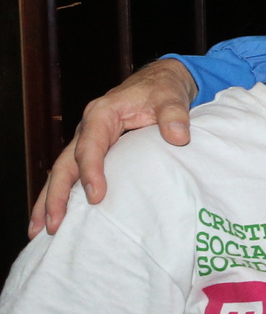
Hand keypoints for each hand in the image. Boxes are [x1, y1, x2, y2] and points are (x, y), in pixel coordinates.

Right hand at [30, 59, 197, 236]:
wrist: (159, 83)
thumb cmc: (162, 90)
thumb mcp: (171, 98)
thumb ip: (174, 115)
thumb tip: (179, 137)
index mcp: (102, 114)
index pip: (91, 146)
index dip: (91, 171)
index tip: (96, 196)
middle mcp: (88, 129)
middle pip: (65, 163)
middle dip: (56, 195)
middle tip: (53, 224)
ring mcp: (88, 140)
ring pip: (62, 172)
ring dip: (50, 200)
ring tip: (38, 230)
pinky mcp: (94, 151)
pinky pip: (73, 174)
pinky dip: (62, 195)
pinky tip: (57, 217)